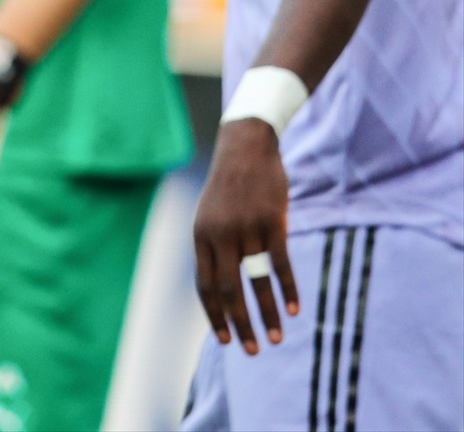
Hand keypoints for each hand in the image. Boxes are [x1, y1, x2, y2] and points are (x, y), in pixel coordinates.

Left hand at [193, 119, 298, 354]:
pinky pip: (279, 263)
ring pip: (255, 281)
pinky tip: (295, 310)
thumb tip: (220, 286)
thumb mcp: (210, 215)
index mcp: (200, 237)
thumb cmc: (228, 187)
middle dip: (240, 324)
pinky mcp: (270, 222)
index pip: (204, 287)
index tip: (226, 340)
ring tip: (276, 339)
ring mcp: (245, 229)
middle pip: (227, 290)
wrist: (244, 146)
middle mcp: (219, 236)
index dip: (215, 316)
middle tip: (253, 350)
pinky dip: (287, 289)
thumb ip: (213, 247)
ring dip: (266, 314)